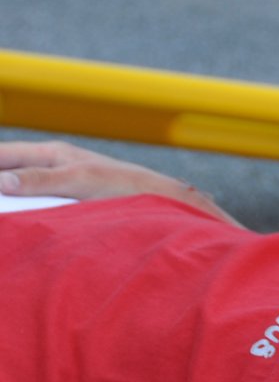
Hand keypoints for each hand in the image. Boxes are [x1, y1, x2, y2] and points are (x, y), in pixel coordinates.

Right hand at [0, 140, 239, 225]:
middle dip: (0, 184)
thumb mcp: (81, 180)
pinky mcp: (66, 207)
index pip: (5, 155)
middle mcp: (52, 167)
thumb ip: (42, 179)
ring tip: (4, 219)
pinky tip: (16, 228)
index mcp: (53, 154)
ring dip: (10, 201)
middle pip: (9, 173)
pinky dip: (23, 215)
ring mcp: (58, 187)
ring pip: (21, 192)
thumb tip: (3, 183)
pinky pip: (35, 209)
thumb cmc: (124, 185)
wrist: (159, 203)